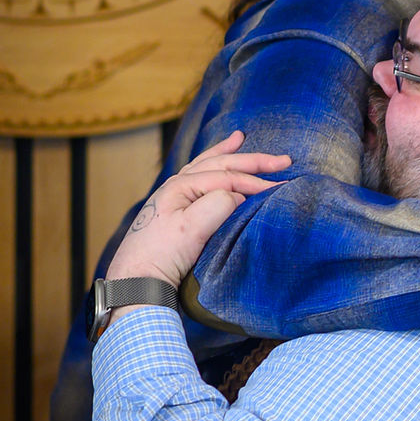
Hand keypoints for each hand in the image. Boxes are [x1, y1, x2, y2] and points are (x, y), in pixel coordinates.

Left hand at [106, 132, 290, 289]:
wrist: (136, 281)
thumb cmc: (161, 256)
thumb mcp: (192, 230)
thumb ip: (217, 205)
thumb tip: (238, 196)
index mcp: (180, 186)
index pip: (227, 178)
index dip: (256, 182)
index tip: (281, 188)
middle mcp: (177, 185)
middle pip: (220, 165)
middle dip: (253, 160)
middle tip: (282, 160)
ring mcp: (175, 196)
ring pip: (208, 166)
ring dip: (229, 154)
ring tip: (241, 139)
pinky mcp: (176, 210)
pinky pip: (200, 178)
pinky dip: (213, 166)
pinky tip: (217, 160)